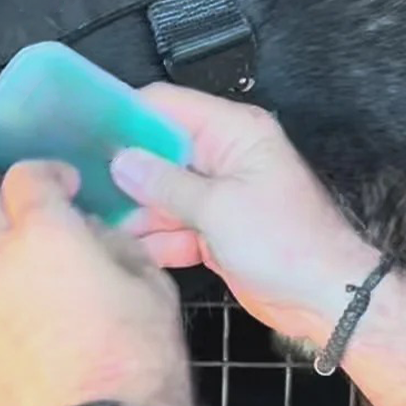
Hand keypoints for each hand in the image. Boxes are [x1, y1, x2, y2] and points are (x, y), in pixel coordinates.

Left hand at [0, 162, 194, 405]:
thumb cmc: (139, 362)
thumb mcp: (151, 283)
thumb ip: (113, 243)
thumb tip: (92, 235)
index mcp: (45, 236)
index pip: (25, 175)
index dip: (49, 173)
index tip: (65, 186)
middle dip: (8, 207)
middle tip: (40, 226)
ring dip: (7, 270)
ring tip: (47, 300)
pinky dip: (4, 320)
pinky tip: (38, 344)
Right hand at [111, 85, 380, 344]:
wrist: (326, 299)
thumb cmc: (290, 245)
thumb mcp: (219, 208)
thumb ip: (166, 183)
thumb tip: (123, 162)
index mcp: (234, 133)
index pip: (168, 106)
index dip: (126, 115)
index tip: (84, 129)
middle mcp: (225, 157)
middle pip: (159, 151)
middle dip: (125, 171)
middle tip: (79, 182)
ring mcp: (220, 195)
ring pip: (162, 193)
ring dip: (134, 211)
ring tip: (92, 220)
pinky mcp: (215, 230)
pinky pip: (173, 226)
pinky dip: (154, 239)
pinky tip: (124, 249)